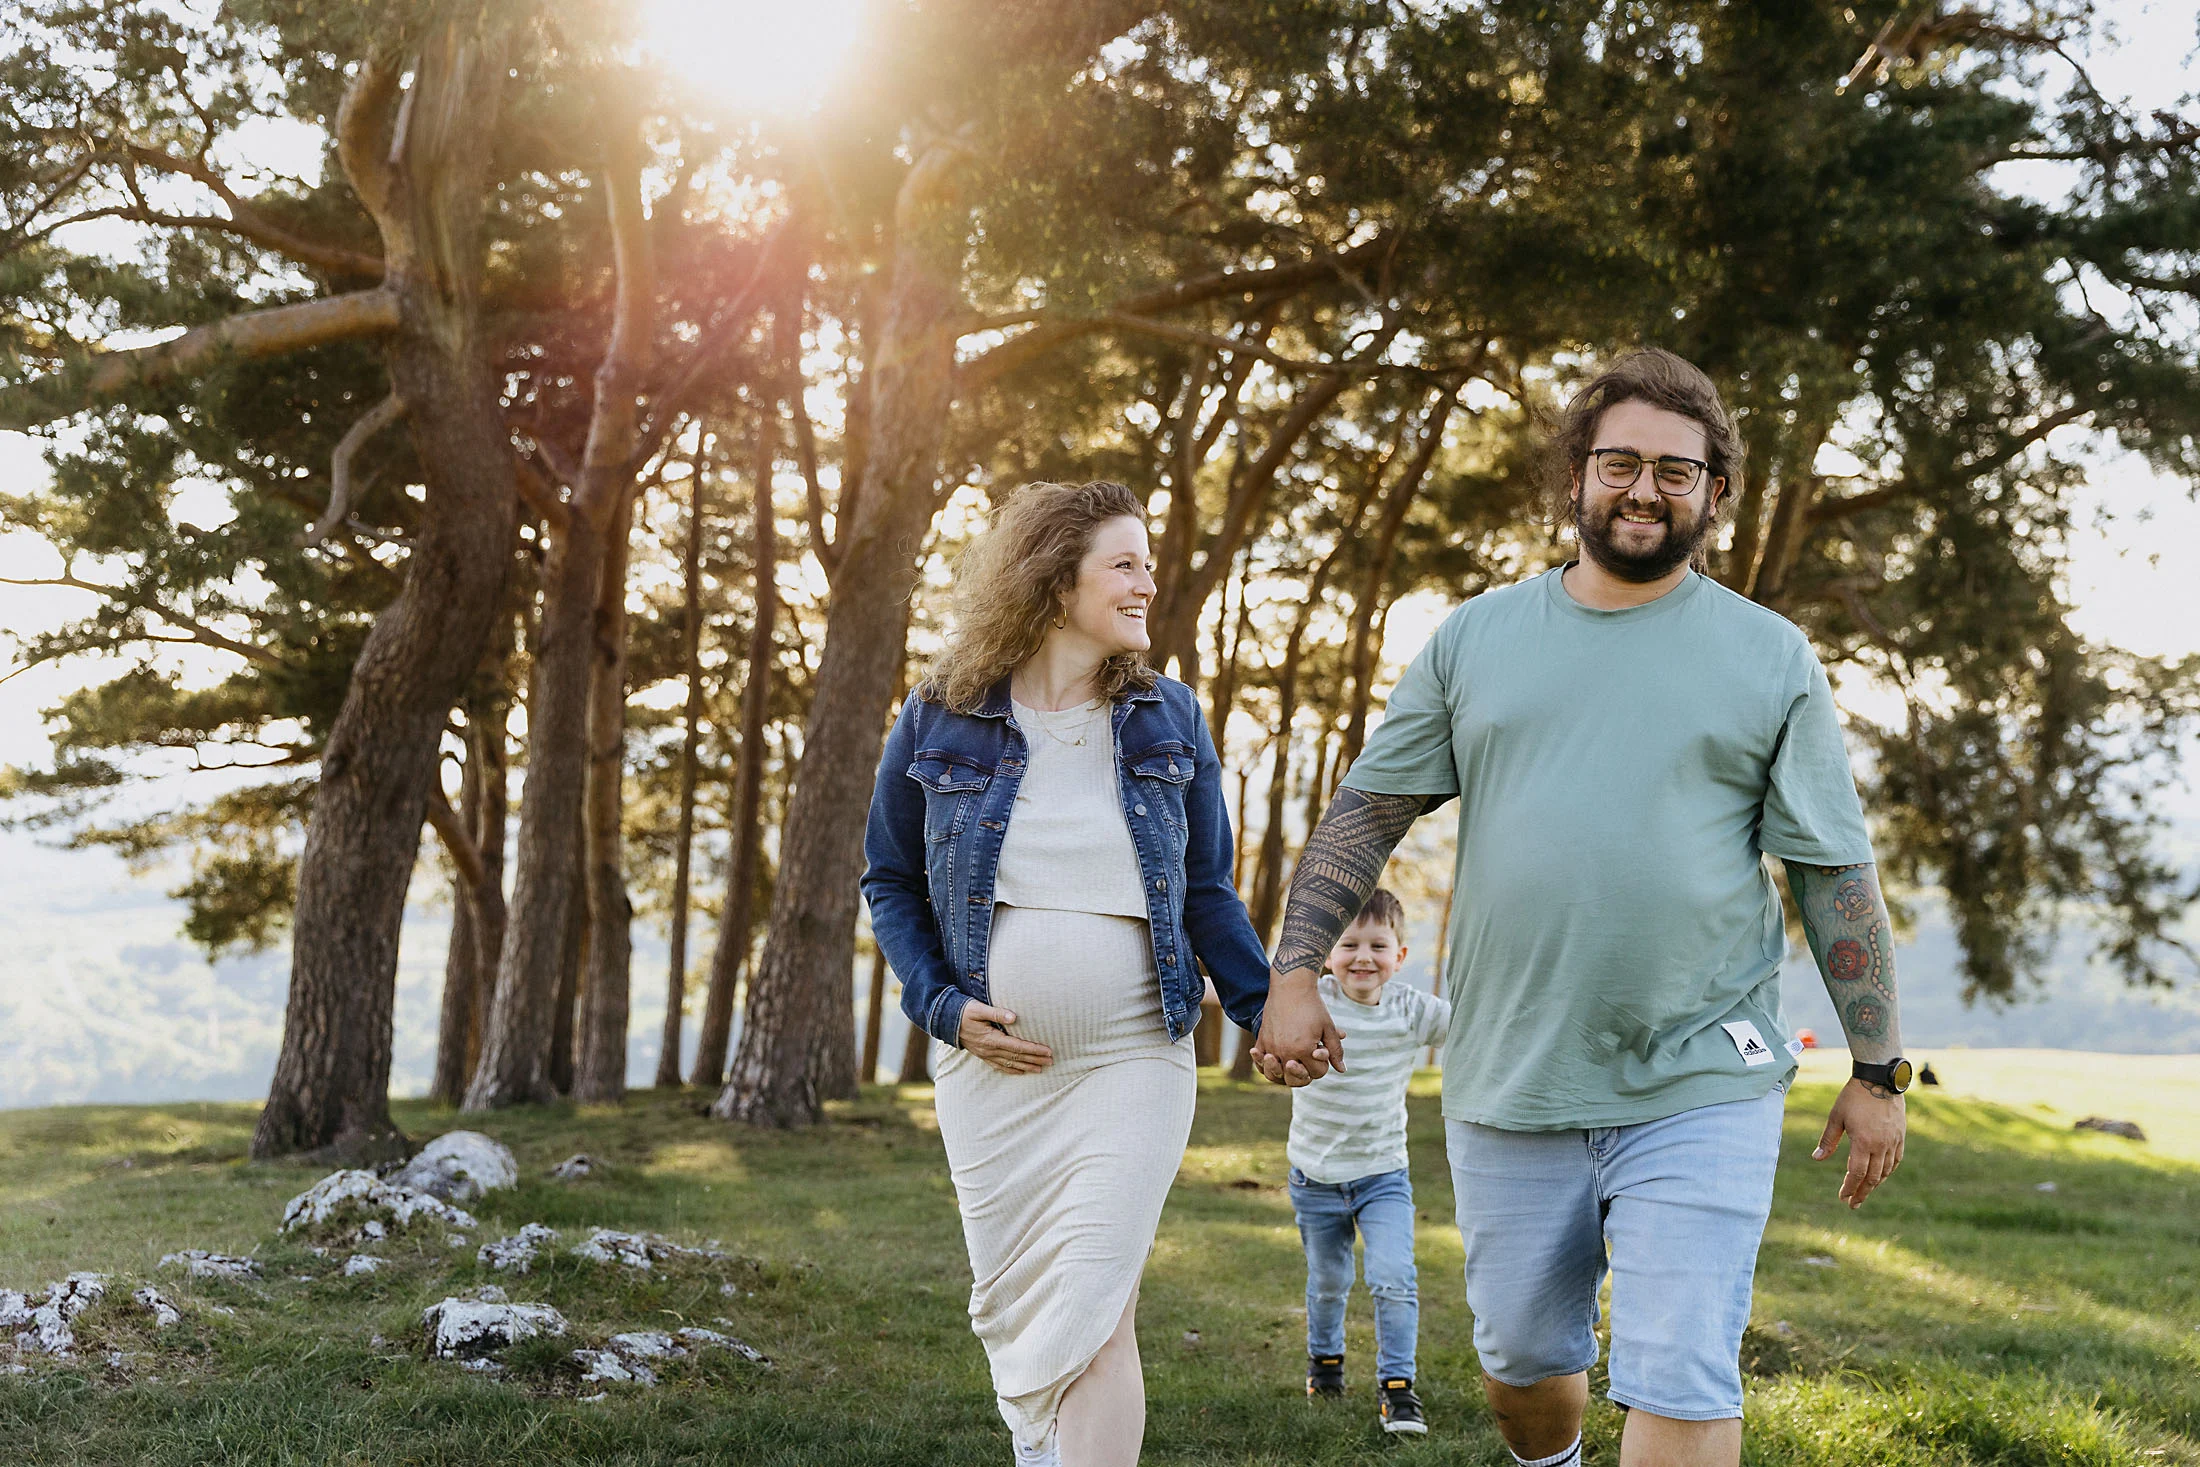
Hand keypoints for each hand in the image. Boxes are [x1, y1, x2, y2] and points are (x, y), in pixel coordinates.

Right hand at [957, 1001, 1053, 1075]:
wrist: (946, 1021)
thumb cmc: (964, 1012)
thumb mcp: (978, 1008)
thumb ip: (996, 1013)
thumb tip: (1014, 1017)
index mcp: (991, 1039)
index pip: (1017, 1047)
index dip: (1033, 1050)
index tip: (1047, 1051)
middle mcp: (990, 1050)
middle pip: (1017, 1058)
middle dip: (1035, 1060)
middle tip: (1051, 1062)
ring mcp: (986, 1054)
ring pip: (1010, 1064)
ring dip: (1026, 1067)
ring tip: (1041, 1069)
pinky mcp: (983, 1055)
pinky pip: (1000, 1066)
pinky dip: (1012, 1070)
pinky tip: (1021, 1072)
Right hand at [1247, 971, 1343, 1086]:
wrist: (1291, 986)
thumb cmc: (1313, 1006)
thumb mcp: (1328, 1028)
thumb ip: (1335, 1051)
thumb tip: (1342, 1070)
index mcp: (1304, 1050)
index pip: (1316, 1073)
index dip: (1322, 1065)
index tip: (1321, 1051)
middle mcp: (1285, 1052)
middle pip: (1293, 1080)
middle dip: (1304, 1073)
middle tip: (1306, 1060)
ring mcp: (1271, 1047)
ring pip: (1273, 1075)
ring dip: (1282, 1074)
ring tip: (1289, 1064)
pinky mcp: (1261, 1040)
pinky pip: (1259, 1062)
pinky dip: (1265, 1064)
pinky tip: (1272, 1059)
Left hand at [1813, 1076, 1904, 1207]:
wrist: (1880, 1079)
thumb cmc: (1854, 1096)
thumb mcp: (1836, 1117)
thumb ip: (1827, 1140)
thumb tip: (1816, 1158)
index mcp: (1863, 1142)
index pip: (1856, 1174)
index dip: (1849, 1188)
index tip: (1843, 1198)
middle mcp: (1881, 1145)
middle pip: (1873, 1178)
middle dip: (1862, 1192)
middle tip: (1853, 1204)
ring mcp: (1893, 1141)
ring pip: (1886, 1171)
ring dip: (1874, 1184)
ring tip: (1864, 1192)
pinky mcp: (1900, 1136)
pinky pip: (1896, 1160)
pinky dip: (1888, 1171)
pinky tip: (1881, 1176)